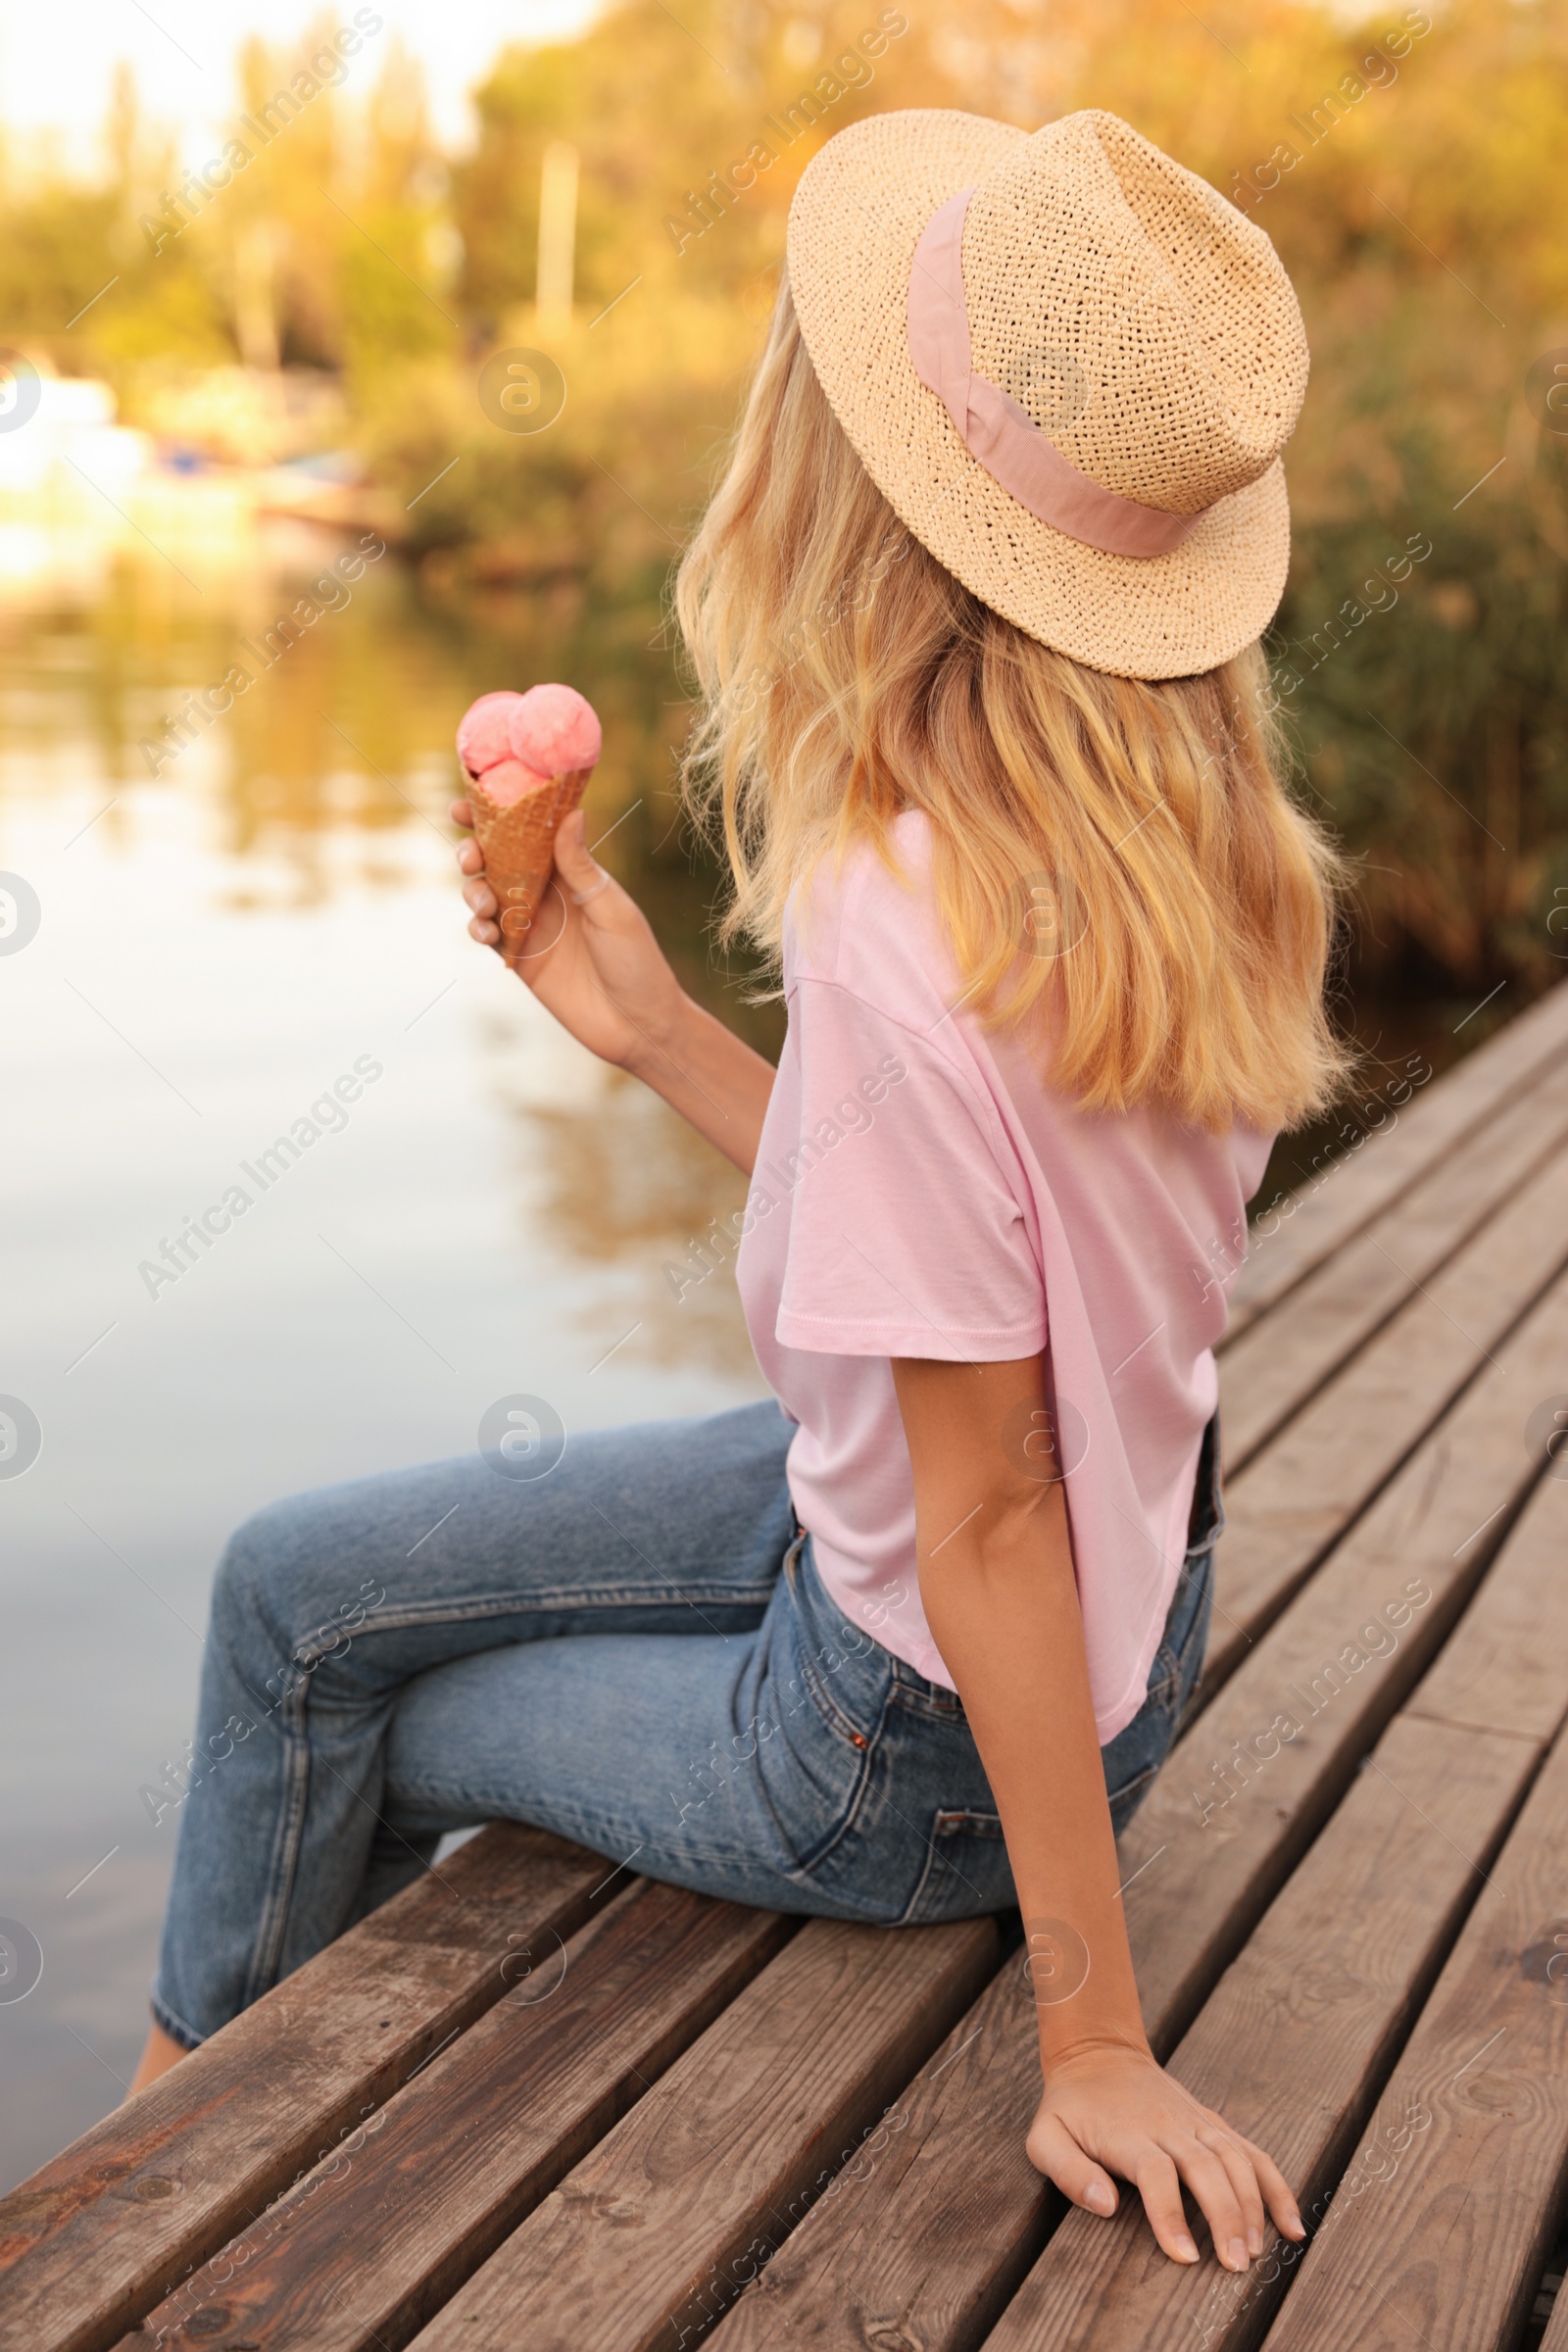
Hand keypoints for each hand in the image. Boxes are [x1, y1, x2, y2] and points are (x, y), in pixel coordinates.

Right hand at [452, 798, 686, 1073]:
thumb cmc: (637, 962)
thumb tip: (572, 813)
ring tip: (485, 902)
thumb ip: (582, 866)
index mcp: (571, 872)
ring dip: (473, 890)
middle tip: (470, 856)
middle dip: (473, 850)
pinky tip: (486, 931)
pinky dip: (477, 927)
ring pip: (484, 893)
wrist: (638, 1025)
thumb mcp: (612, 909)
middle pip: (496, 859)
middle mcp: (546, 893)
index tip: (468, 804)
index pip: (528, 833)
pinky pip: (486, 934)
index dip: (496, 815)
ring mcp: (529, 925)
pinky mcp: (519, 958)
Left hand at [1026, 2039, 1303, 2269]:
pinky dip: (1276, 2186)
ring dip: (1252, 2204)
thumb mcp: (1045, 2137)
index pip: (1157, 2173)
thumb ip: (1069, 2172)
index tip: (1185, 2255)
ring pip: (1235, 2159)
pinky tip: (1292, 2224)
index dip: (1172, 2214)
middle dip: (1225, 2216)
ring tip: (1257, 2251)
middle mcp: (1168, 2125)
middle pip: (1206, 2167)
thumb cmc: (1070, 2107)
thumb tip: (1105, 2206)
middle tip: (1236, 2265)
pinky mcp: (1213, 2123)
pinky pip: (1252, 2152)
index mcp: (1128, 2134)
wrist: (1099, 2054)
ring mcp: (1196, 2122)